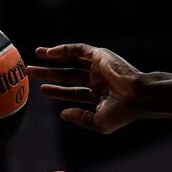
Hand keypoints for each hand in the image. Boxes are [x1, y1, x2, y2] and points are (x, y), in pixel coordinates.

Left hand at [28, 44, 142, 133]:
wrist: (139, 96)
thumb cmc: (123, 112)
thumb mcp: (99, 122)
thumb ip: (81, 119)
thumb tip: (63, 114)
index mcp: (100, 96)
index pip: (74, 92)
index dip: (58, 92)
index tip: (42, 90)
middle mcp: (98, 80)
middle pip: (69, 75)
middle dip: (50, 74)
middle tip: (31, 71)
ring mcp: (99, 67)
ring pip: (72, 60)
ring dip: (54, 57)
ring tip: (36, 54)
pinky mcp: (100, 56)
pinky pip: (78, 49)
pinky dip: (63, 49)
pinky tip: (49, 53)